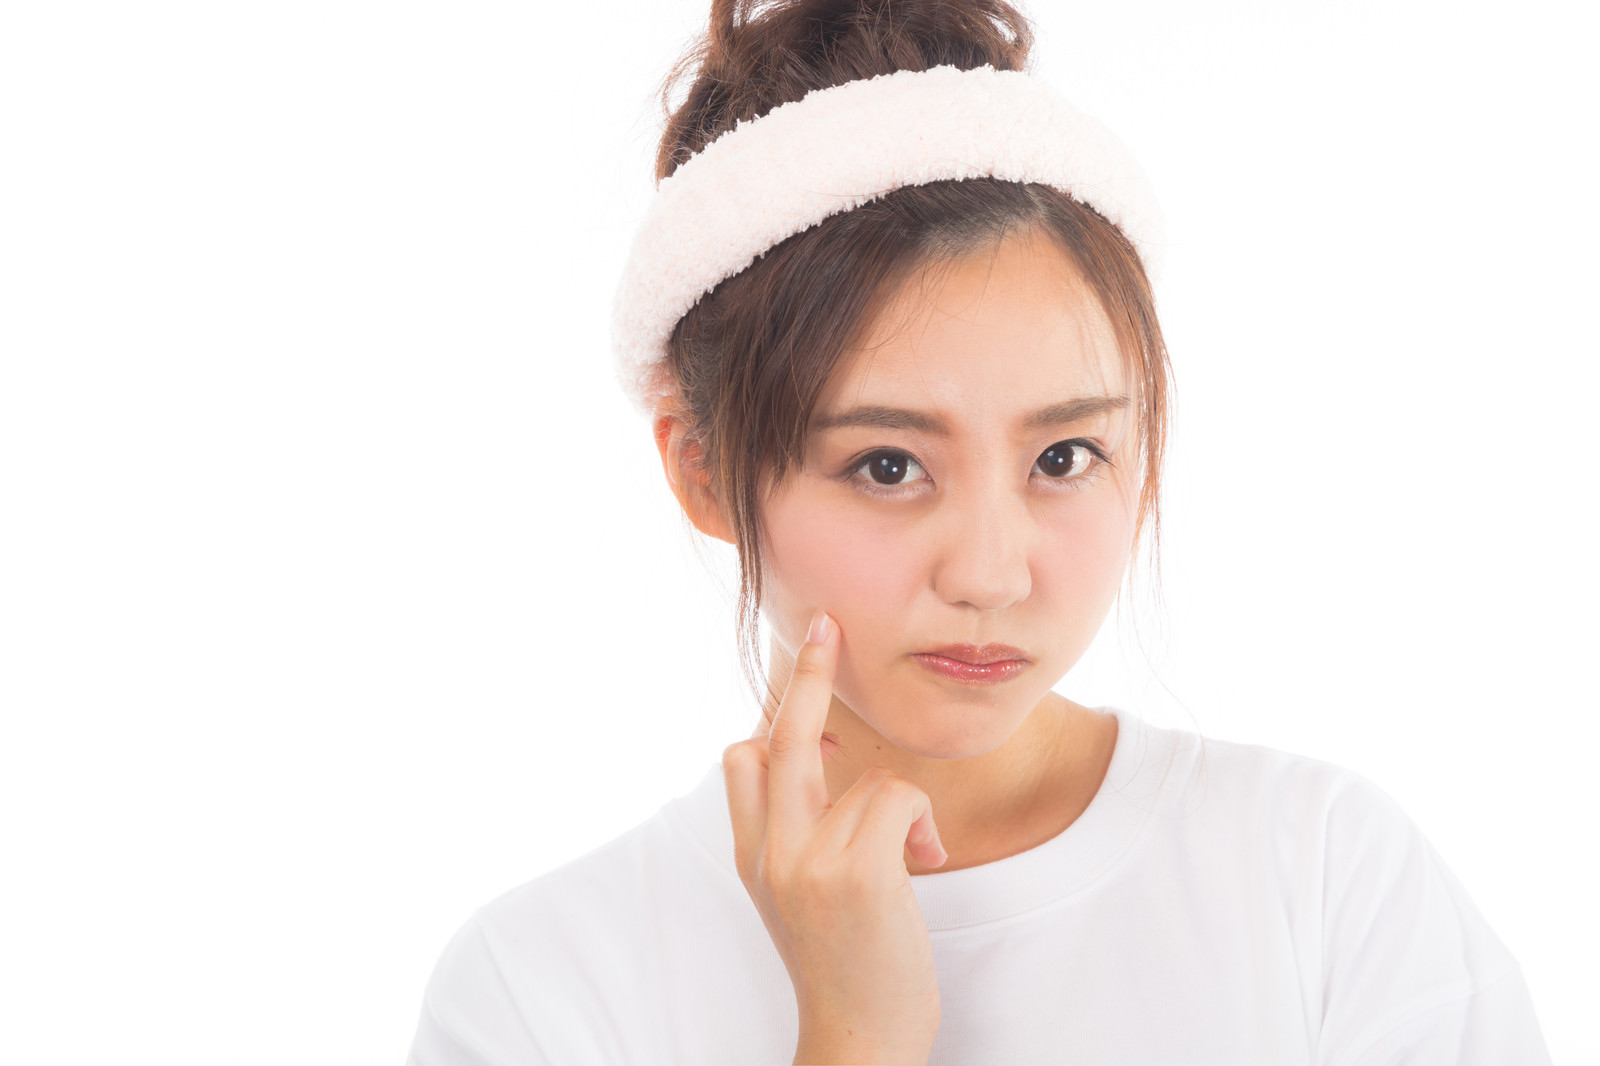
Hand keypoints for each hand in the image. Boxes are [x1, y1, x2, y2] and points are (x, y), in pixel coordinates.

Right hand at [722, 609, 946, 1065]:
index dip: (774, 715)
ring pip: (869, 779)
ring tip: (915, 861)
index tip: (797, 681)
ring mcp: (807, 860)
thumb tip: (821, 767)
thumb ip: (798, 835)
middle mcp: (769, 851)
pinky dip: (924, 826)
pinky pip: (899, 800)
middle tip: (828, 623)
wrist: (857, 1042)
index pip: (744, 758)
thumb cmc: (847, 968)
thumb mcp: (799, 898)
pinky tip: (926, 868)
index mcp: (753, 856)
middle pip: (781, 735)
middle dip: (809, 674)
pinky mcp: (855, 873)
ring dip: (906, 811)